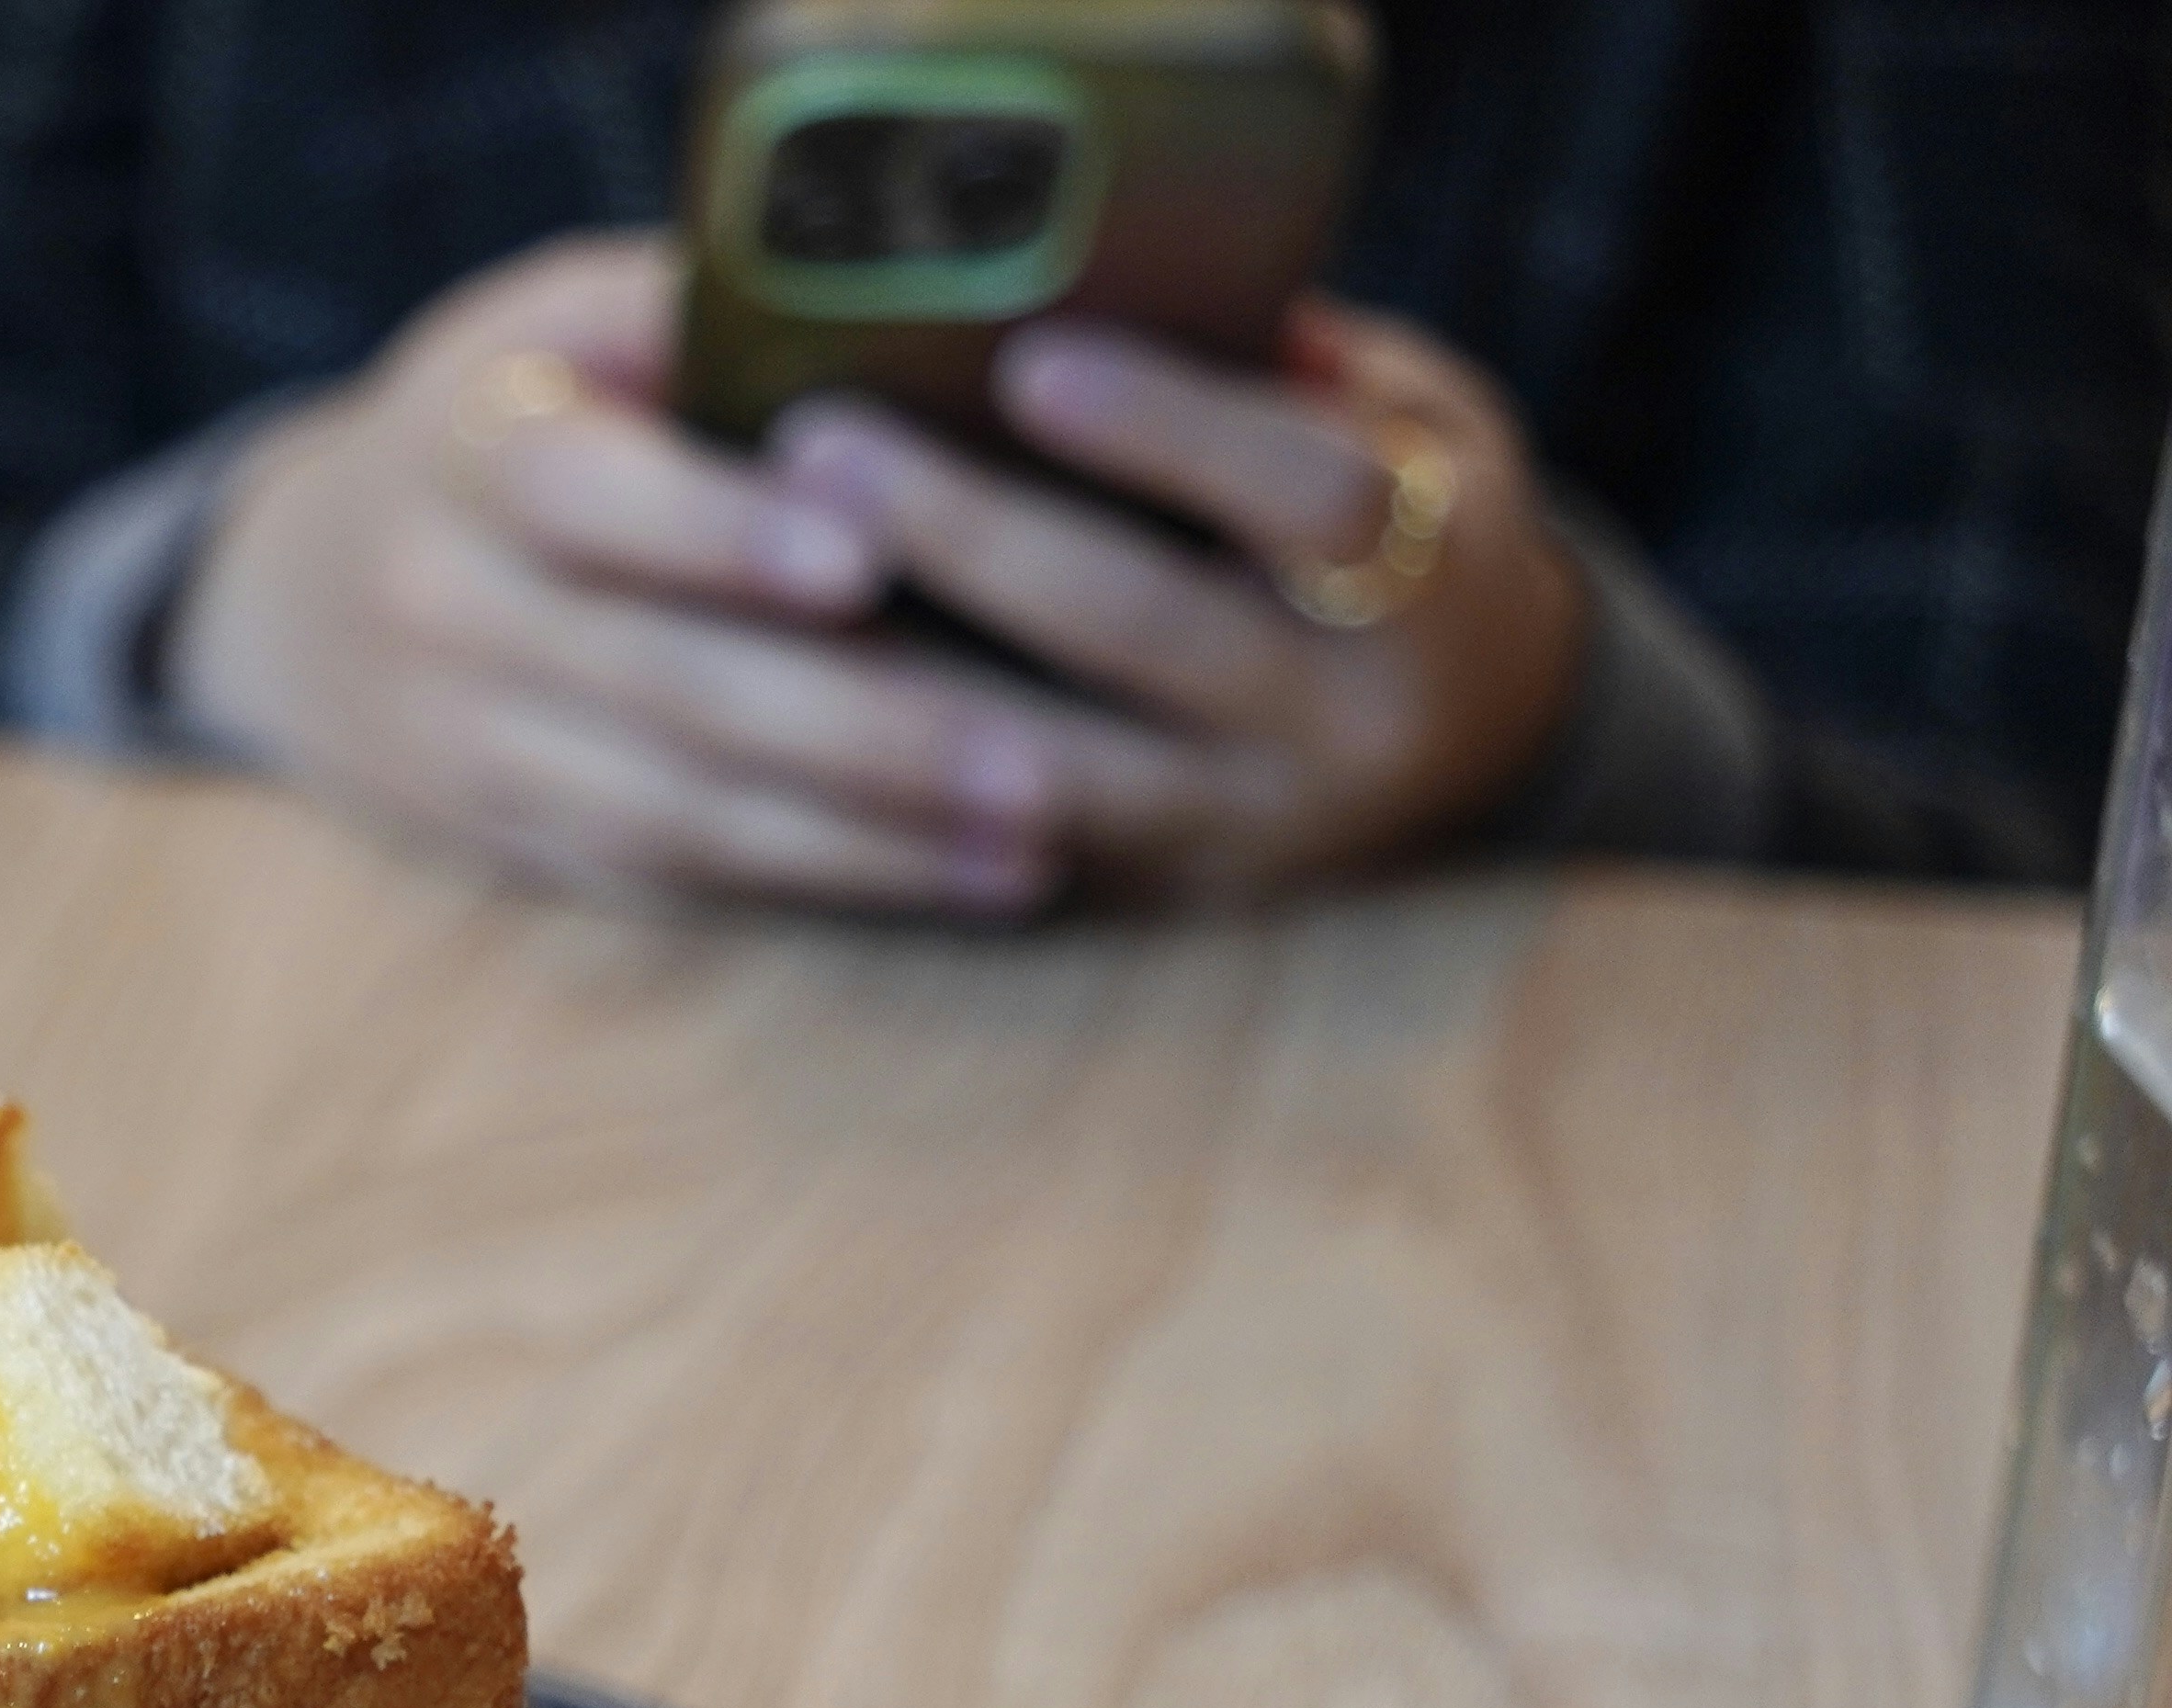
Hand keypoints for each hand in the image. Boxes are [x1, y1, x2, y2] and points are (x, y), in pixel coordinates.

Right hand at [169, 235, 1065, 914]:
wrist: (302, 594)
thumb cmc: (514, 416)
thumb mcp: (563, 318)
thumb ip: (706, 312)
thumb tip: (927, 304)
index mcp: (464, 444)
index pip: (580, 495)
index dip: (718, 533)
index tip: (866, 560)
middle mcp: (439, 604)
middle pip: (654, 683)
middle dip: (858, 731)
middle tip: (1036, 765)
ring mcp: (458, 742)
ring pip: (668, 811)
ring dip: (861, 841)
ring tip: (1031, 847)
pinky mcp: (498, 842)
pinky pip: (662, 877)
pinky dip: (811, 883)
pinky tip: (948, 879)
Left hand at [768, 304, 1588, 899]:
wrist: (1477, 727)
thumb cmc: (1404, 514)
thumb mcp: (1406, 416)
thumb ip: (1285, 365)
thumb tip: (1103, 273)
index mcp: (1436, 574)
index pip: (1314, 496)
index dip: (1171, 429)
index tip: (1028, 360)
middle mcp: (1352, 723)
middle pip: (1146, 630)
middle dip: (974, 536)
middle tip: (820, 445)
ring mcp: (1250, 828)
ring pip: (1049, 769)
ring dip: (895, 673)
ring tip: (766, 571)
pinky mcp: (1156, 896)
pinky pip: (1001, 849)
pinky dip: (891, 781)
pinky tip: (783, 701)